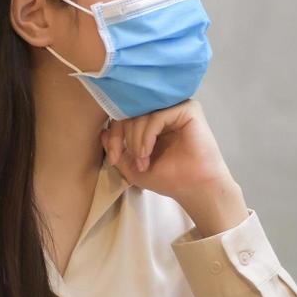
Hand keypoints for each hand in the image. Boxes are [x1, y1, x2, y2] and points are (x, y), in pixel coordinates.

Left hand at [100, 100, 247, 234]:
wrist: (194, 188)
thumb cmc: (169, 178)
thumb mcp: (133, 167)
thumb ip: (118, 150)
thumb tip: (102, 132)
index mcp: (153, 121)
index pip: (126, 115)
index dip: (114, 134)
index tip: (113, 157)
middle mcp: (165, 110)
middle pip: (131, 111)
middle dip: (122, 137)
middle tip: (128, 159)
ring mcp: (176, 108)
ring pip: (142, 113)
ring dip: (135, 140)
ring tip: (142, 160)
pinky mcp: (188, 110)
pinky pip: (157, 115)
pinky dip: (146, 135)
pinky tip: (147, 152)